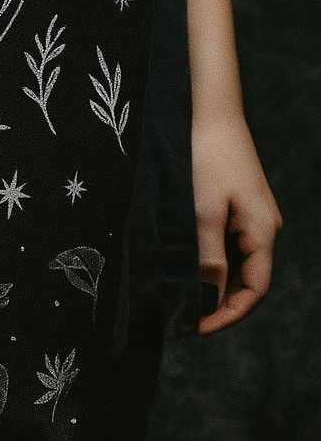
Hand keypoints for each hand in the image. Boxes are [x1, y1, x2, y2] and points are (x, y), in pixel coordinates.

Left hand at [190, 115, 281, 334]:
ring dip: (211, 283)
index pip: (254, 290)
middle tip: (181, 320)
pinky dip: (208, 260)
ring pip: (235, 262)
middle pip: (246, 280)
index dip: (227, 315)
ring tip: (178, 298)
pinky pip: (226, 243)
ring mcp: (249, 214)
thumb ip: (207, 257)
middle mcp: (262, 226)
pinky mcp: (234, 203)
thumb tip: (207, 296)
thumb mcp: (201, 212)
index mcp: (262, 231)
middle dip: (217, 304)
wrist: (207, 109)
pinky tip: (184, 267)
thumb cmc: (204, 157)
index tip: (195, 330)